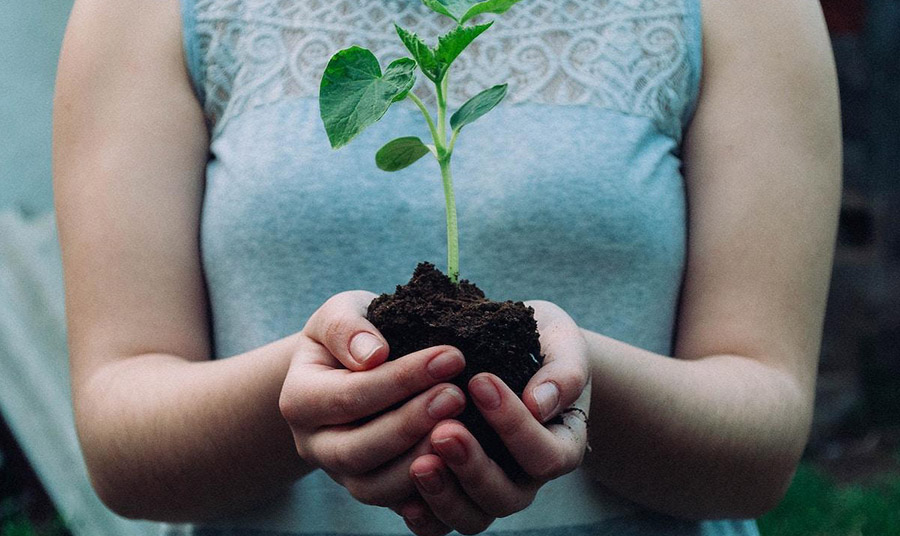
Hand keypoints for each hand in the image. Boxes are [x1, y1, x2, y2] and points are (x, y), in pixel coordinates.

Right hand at [278, 291, 467, 508]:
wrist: (348, 367)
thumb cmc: (351, 335)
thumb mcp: (341, 313)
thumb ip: (347, 327)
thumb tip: (373, 354)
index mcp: (299, 399)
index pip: (349, 396)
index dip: (401, 379)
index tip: (451, 356)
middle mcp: (314, 445)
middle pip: (358, 450)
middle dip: (411, 424)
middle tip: (457, 395)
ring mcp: (341, 475)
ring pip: (375, 488)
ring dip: (421, 460)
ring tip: (462, 428)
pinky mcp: (371, 490)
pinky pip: (397, 505)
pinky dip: (427, 492)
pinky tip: (460, 463)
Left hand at [399, 300, 591, 534]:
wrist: (516, 351)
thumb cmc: (543, 344)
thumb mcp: (563, 344)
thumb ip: (563, 372)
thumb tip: (539, 403)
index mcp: (561, 445)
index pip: (545, 455)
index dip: (514, 426)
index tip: (480, 381)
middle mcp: (526, 478)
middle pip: (506, 496)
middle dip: (473, 466)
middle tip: (444, 430)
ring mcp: (489, 491)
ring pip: (472, 518)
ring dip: (444, 494)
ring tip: (419, 462)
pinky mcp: (455, 493)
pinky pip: (440, 524)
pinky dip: (423, 514)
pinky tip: (403, 494)